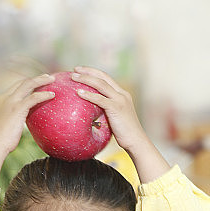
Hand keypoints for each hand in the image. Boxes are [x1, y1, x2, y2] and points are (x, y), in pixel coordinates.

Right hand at [0, 73, 54, 159]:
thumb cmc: (0, 142)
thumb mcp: (5, 125)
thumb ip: (12, 119)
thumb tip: (22, 122)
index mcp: (0, 100)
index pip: (15, 87)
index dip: (27, 83)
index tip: (37, 83)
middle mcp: (4, 98)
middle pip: (22, 82)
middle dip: (36, 78)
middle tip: (47, 77)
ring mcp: (10, 102)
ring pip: (28, 84)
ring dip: (41, 80)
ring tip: (52, 80)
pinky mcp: (17, 108)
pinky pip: (34, 97)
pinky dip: (44, 95)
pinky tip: (52, 95)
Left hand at [72, 67, 169, 181]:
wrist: (136, 141)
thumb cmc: (125, 134)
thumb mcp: (115, 118)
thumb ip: (106, 112)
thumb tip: (91, 114)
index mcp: (122, 95)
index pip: (107, 78)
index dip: (94, 73)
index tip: (82, 71)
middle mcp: (122, 94)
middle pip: (103, 77)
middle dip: (88, 71)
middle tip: (75, 70)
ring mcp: (120, 100)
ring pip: (100, 84)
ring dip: (85, 79)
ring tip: (73, 77)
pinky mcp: (116, 108)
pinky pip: (100, 99)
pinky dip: (88, 95)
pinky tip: (78, 93)